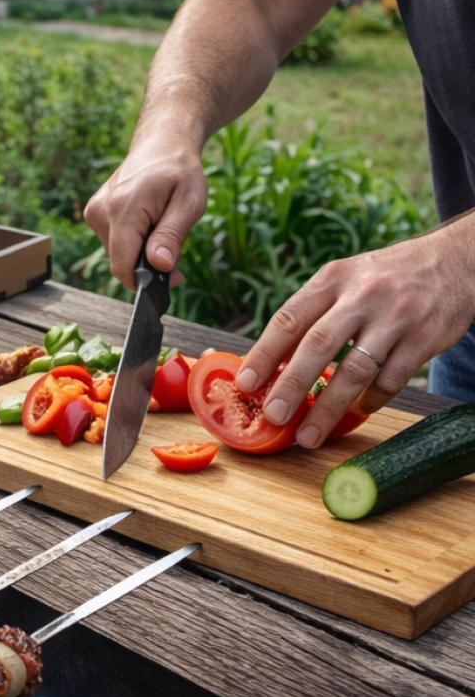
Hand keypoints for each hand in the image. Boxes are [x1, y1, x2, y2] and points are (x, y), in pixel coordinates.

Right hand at [84, 136, 206, 287]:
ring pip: (118, 254)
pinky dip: (133, 240)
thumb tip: (159, 266)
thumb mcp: (189, 203)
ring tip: (159, 224)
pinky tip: (147, 220)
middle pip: (121, 262)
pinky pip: (114, 242)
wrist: (162, 143)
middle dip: (148, 263)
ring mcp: (94, 212)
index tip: (172, 278)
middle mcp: (100, 211)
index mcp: (122, 209)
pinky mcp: (94, 214)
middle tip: (174, 243)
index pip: (123, 266)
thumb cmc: (179, 171)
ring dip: (141, 250)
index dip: (146, 281)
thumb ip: (172, 236)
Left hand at [235, 219, 474, 445]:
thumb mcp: (342, 280)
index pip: (289, 319)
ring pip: (356, 370)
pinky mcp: (425, 338)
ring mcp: (396, 317)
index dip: (264, 353)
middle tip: (273, 417)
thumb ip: (309, 315)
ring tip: (308, 435)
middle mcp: (362, 296)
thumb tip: (268, 363)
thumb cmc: (380, 279)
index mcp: (331, 280)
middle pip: (318, 345)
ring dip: (329, 409)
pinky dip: (370, 401)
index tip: (244, 383)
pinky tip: (356, 412)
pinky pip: (392, 379)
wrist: (451, 261)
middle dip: (291, 385)